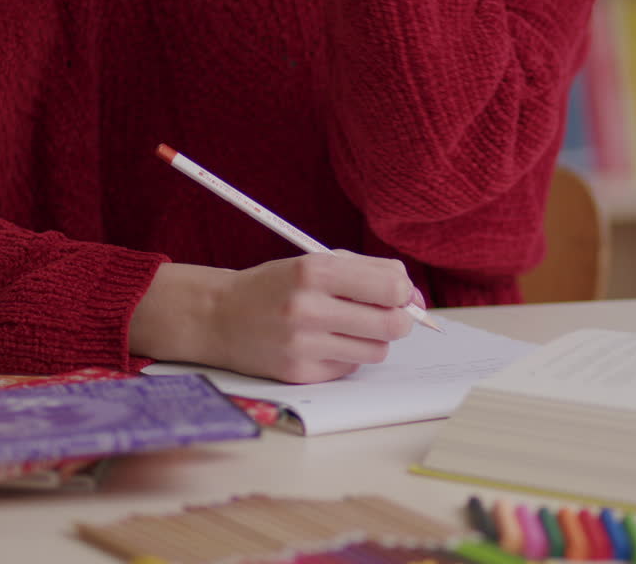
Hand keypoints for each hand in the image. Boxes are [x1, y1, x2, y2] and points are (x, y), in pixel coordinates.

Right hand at [129, 251, 417, 382]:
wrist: (219, 316)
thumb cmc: (277, 286)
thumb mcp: (315, 262)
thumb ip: (368, 272)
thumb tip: (415, 299)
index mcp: (315, 271)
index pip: (391, 287)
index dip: (404, 292)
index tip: (397, 293)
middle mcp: (308, 308)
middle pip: (391, 324)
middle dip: (399, 320)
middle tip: (386, 314)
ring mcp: (303, 345)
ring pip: (376, 351)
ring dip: (372, 339)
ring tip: (349, 327)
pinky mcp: (300, 373)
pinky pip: (350, 368)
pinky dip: (347, 356)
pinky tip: (324, 343)